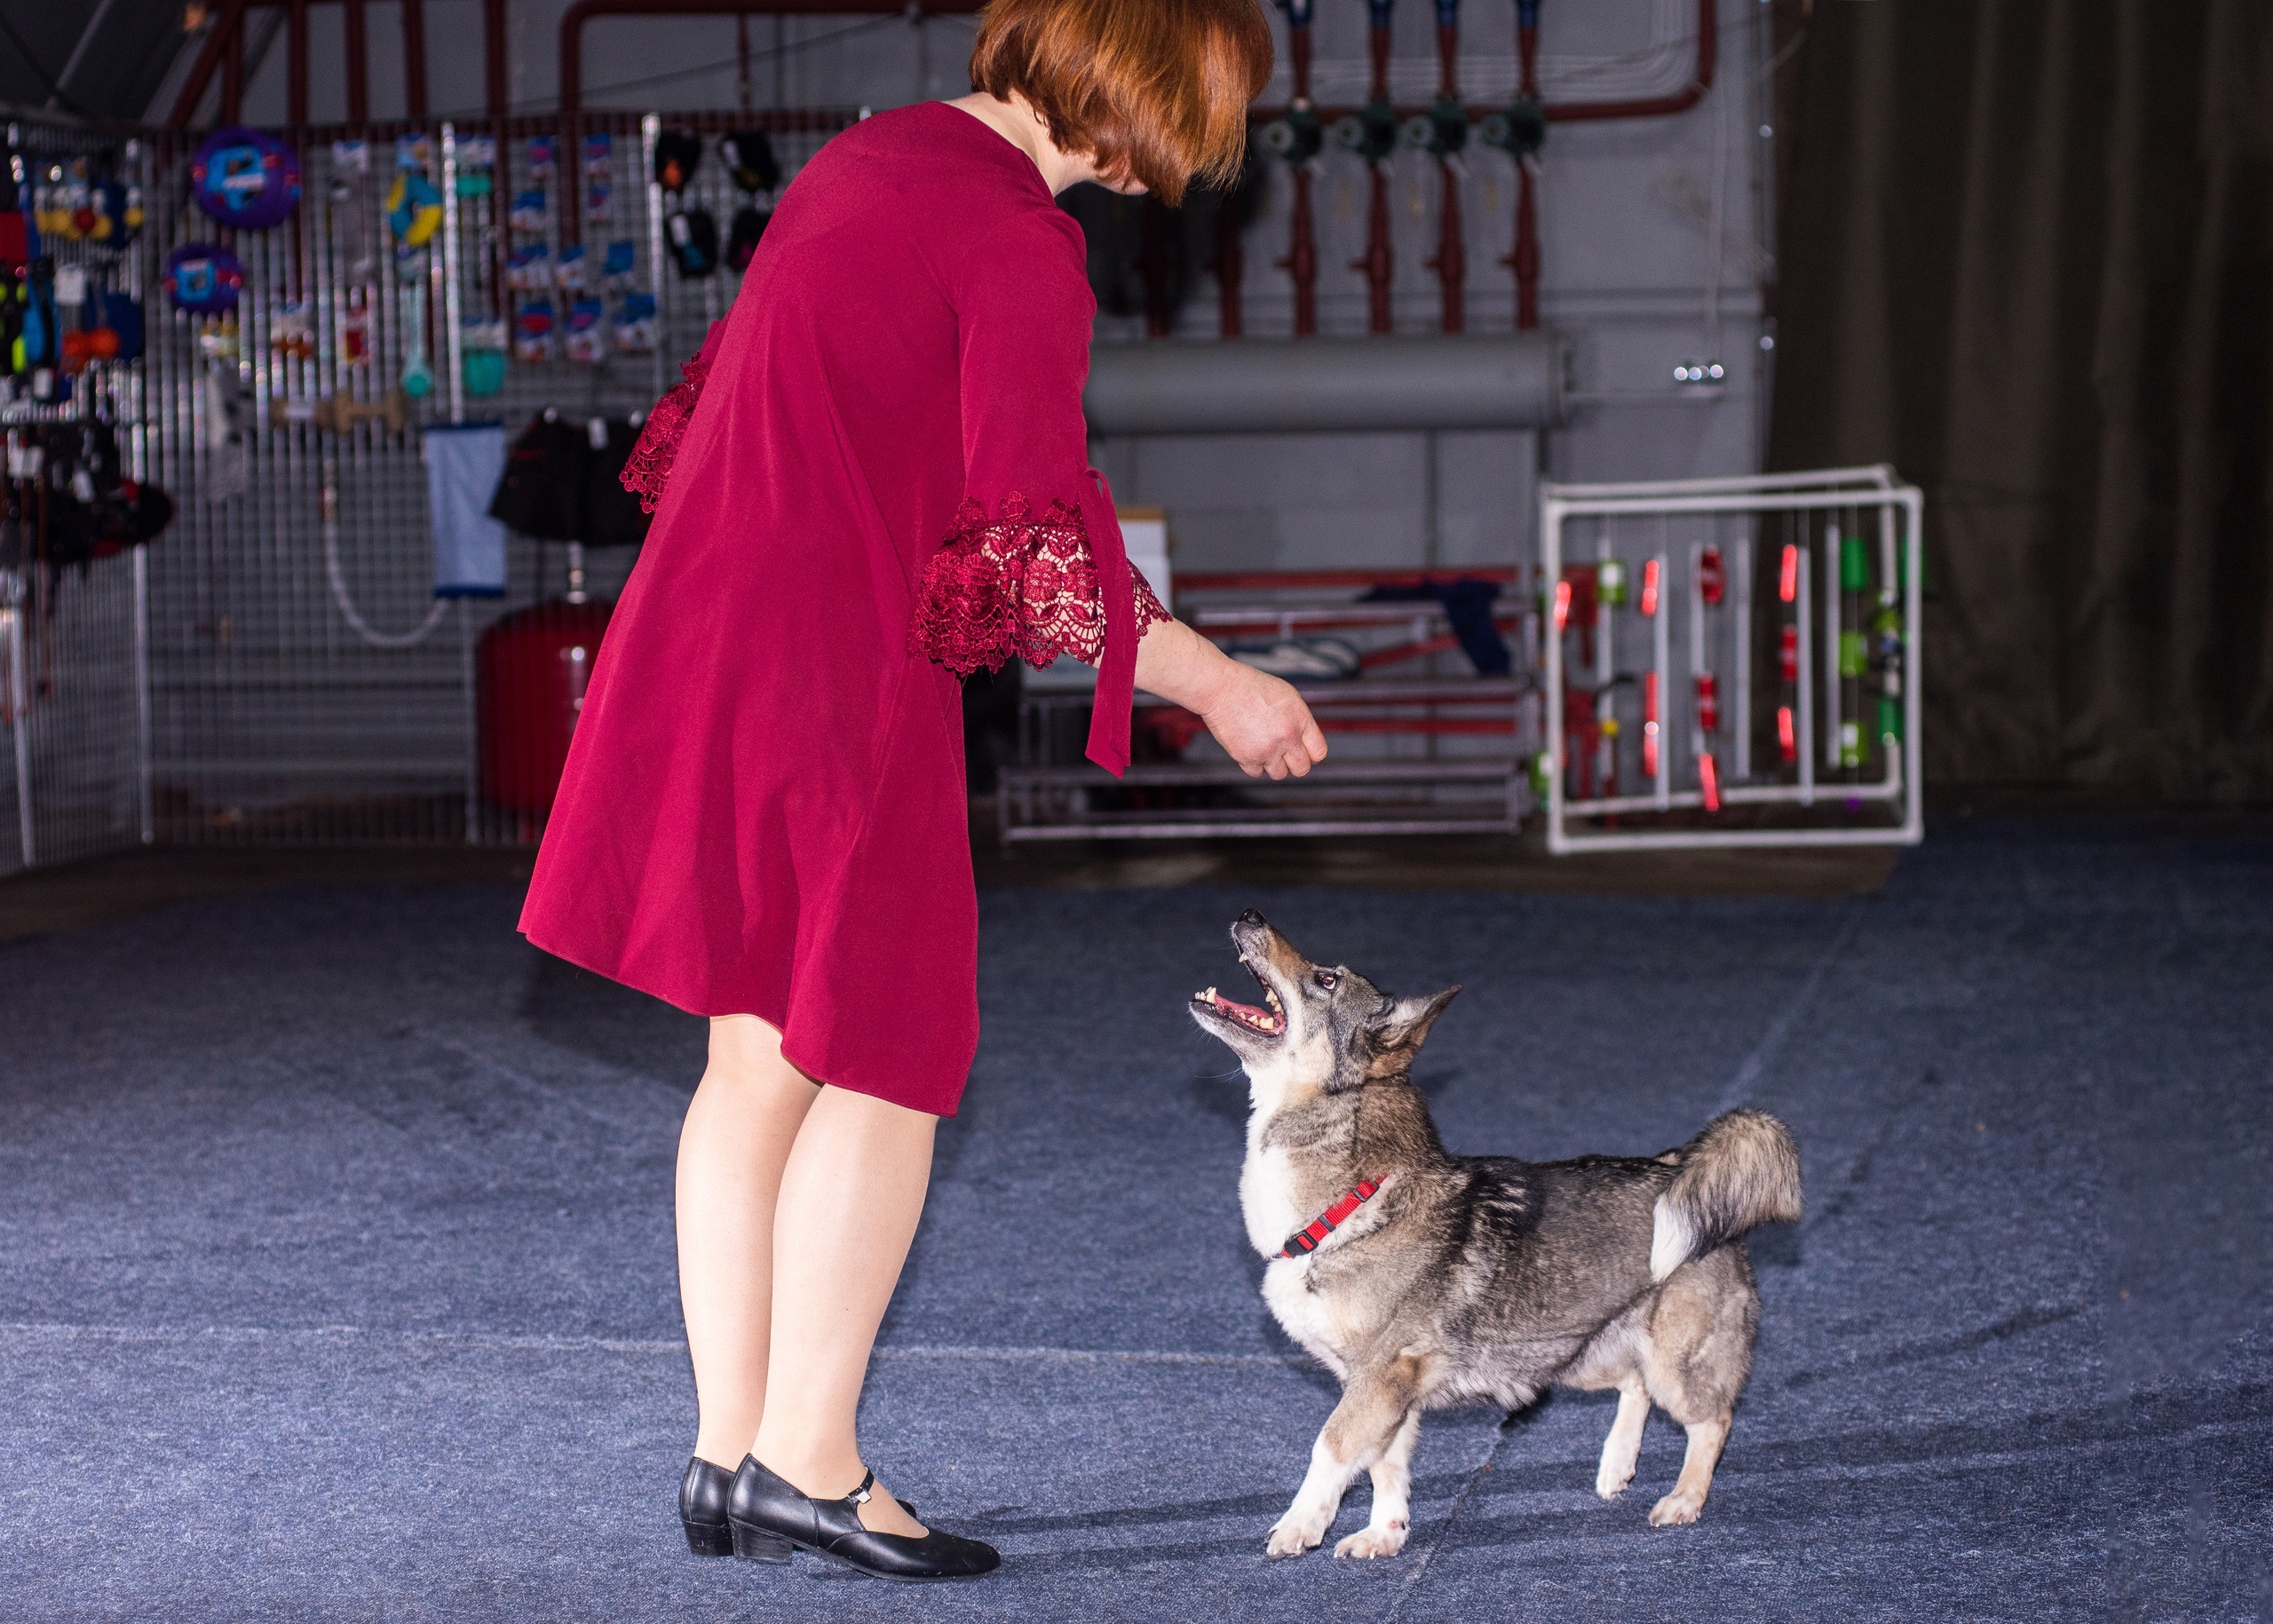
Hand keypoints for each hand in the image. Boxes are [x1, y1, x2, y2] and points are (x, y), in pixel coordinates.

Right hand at [1200, 660, 1328, 779]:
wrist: (1221, 688)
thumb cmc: (1252, 687)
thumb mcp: (1287, 696)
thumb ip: (1300, 721)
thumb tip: (1304, 742)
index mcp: (1300, 720)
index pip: (1319, 753)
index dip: (1312, 755)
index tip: (1304, 752)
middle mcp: (1287, 737)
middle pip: (1302, 769)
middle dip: (1294, 764)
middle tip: (1284, 753)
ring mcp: (1267, 749)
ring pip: (1279, 774)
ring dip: (1273, 764)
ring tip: (1263, 746)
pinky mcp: (1246, 757)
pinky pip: (1256, 773)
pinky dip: (1254, 764)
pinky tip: (1249, 746)